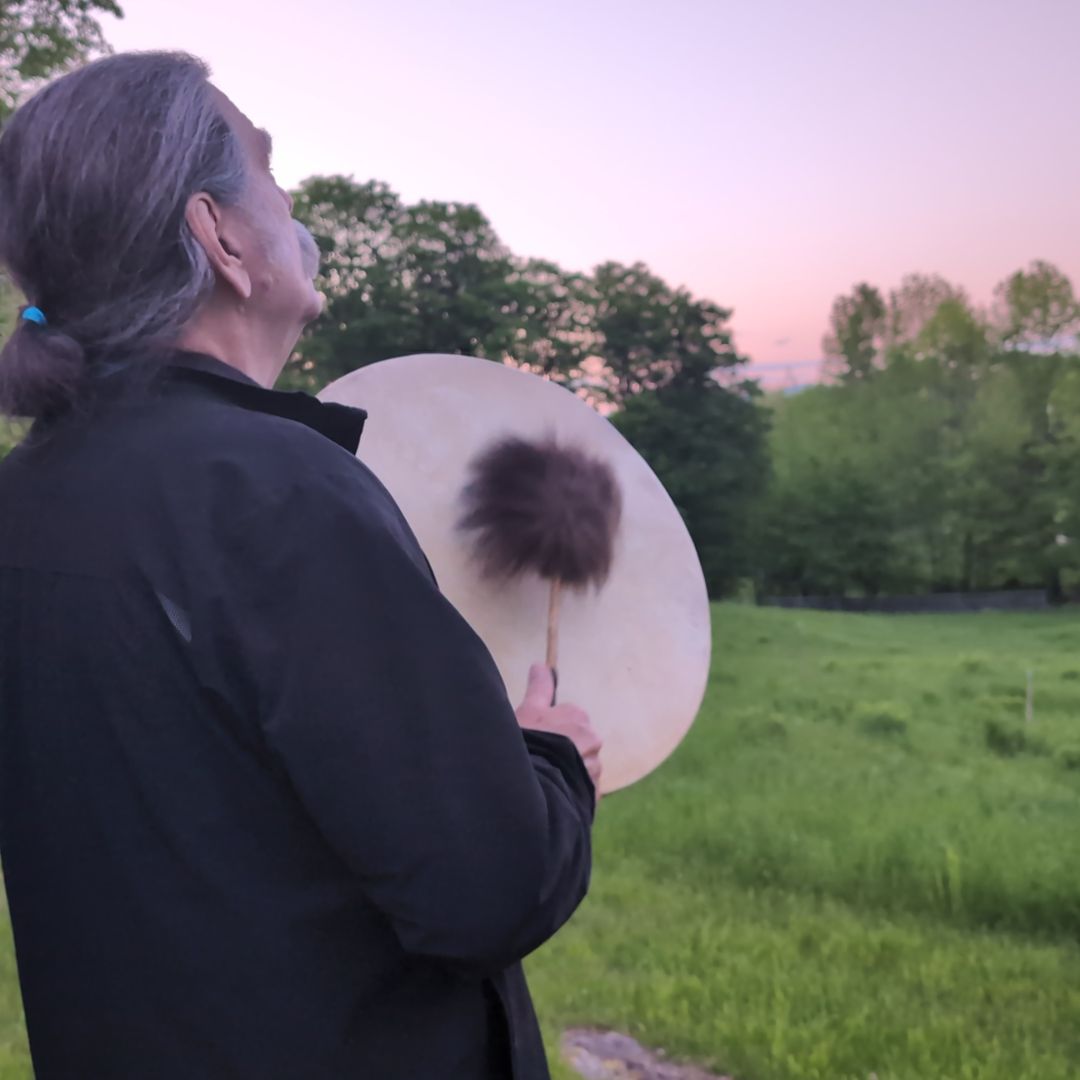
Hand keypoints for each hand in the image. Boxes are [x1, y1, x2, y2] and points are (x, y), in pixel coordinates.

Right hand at [515, 664, 601, 799]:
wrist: (533, 786)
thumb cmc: (529, 742)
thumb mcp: (528, 710)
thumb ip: (539, 688)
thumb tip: (540, 665)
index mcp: (579, 717)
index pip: (568, 721)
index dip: (550, 730)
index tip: (538, 739)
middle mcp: (593, 740)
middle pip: (577, 744)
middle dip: (563, 751)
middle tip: (540, 760)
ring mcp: (594, 768)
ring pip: (580, 768)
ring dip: (567, 772)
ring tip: (546, 780)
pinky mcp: (592, 794)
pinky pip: (581, 790)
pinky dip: (570, 791)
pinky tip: (553, 792)